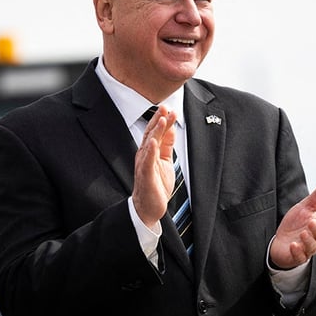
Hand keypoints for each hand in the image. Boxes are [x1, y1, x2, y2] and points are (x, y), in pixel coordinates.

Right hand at [133, 106, 176, 227]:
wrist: (149, 207)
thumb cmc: (155, 185)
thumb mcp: (165, 161)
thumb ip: (167, 145)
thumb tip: (171, 129)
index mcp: (149, 152)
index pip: (155, 131)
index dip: (161, 119)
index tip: (168, 108)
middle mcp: (144, 156)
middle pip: (151, 134)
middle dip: (158, 120)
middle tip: (165, 108)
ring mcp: (144, 164)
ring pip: (149, 144)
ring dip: (155, 131)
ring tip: (162, 119)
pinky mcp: (146, 175)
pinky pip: (147, 161)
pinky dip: (150, 151)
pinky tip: (153, 141)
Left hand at [269, 177, 315, 268]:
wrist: (281, 241)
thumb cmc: (296, 223)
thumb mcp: (307, 206)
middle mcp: (315, 238)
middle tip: (312, 222)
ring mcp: (306, 248)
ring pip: (312, 247)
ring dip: (309, 240)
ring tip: (303, 233)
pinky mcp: (296, 257)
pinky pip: (299, 257)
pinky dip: (297, 252)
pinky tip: (293, 245)